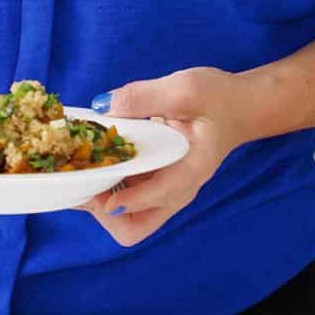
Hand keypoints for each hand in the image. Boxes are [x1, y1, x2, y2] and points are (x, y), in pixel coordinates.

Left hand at [75, 66, 250, 245]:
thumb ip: (145, 97)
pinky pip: (125, 191)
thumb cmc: (217, 98)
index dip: (126, 198)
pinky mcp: (153, 179)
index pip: (157, 198)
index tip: (100, 188)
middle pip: (136, 225)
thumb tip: (104, 107)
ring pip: (125, 214)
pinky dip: (105, 179)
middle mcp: (176, 190)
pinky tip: (90, 156)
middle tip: (82, 177)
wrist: (237, 107)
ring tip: (78, 167)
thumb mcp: (185, 88)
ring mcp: (163, 188)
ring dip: (99, 194)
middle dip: (104, 209)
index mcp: (190, 171)